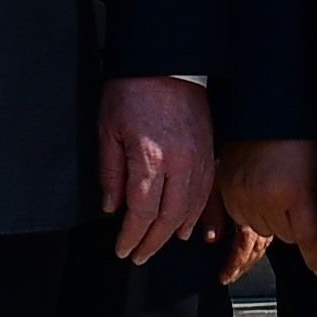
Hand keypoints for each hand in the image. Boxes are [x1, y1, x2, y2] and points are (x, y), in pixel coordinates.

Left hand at [100, 78, 213, 261]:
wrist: (168, 61)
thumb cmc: (134, 89)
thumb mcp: (107, 129)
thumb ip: (110, 171)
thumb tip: (111, 204)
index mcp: (150, 160)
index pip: (142, 214)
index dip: (131, 237)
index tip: (123, 249)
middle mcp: (179, 164)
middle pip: (168, 219)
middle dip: (152, 242)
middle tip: (138, 255)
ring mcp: (198, 159)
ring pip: (190, 209)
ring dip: (174, 232)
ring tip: (160, 244)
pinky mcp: (209, 151)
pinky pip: (205, 191)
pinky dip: (195, 213)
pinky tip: (187, 223)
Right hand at [220, 139, 316, 278]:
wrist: (264, 110)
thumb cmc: (298, 136)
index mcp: (294, 193)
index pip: (309, 239)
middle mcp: (266, 199)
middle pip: (285, 238)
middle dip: (293, 227)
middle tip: (297, 204)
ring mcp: (242, 195)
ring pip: (262, 231)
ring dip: (271, 222)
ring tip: (275, 194)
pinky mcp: (226, 190)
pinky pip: (239, 220)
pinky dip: (248, 218)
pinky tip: (250, 208)